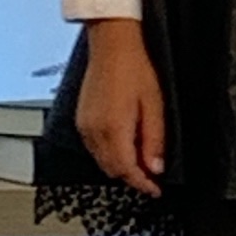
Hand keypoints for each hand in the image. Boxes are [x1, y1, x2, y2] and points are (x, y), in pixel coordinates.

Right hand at [76, 18, 166, 195]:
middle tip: (151, 177)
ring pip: (101, 161)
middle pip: (112, 170)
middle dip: (132, 177)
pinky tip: (124, 145)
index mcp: (113, 128)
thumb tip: (155, 167)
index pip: (127, 170)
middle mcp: (94, 131)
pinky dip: (109, 154)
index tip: (154, 189)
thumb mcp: (155, 105)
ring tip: (141, 161)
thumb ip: (154, 140)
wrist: (112, 46)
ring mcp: (84, 125)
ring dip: (120, 166)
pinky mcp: (81, 120)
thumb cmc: (134, 68)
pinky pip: (94, 148)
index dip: (142, 184)